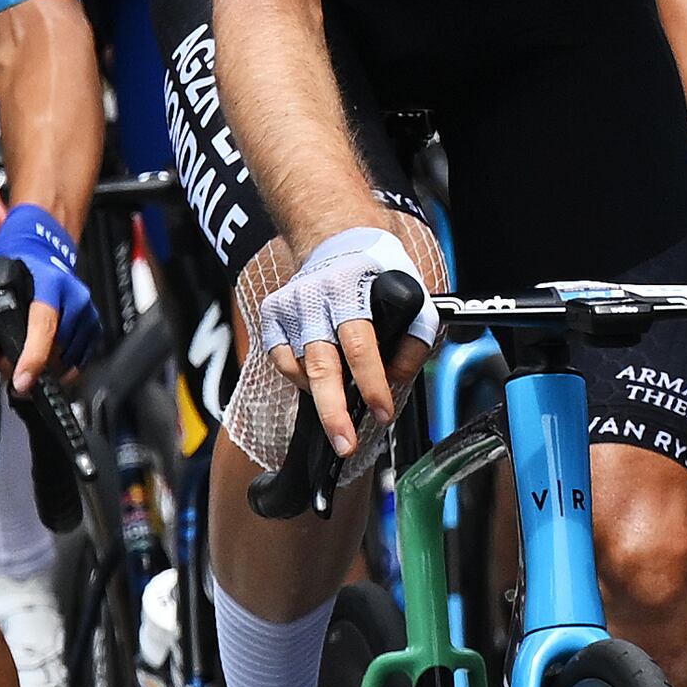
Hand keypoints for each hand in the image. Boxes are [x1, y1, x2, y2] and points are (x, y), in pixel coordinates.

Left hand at [0, 205, 92, 392]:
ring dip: (47, 368)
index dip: (33, 357)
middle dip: (31, 366)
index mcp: (48, 282)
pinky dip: (64, 367)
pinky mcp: (94, 323)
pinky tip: (47, 361)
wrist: (40, 252)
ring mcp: (86, 310)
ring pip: (68, 358)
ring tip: (27, 359)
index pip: (44, 324)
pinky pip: (82, 358)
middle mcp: (72, 296)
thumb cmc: (11, 269)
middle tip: (11, 368)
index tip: (22, 380)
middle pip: (56, 348)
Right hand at [258, 220, 430, 454]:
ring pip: (299, 368)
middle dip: (333, 411)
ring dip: (322, 395)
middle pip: (321, 365)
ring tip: (340, 406)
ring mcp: (289, 306)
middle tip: (343, 444)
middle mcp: (315, 296)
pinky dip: (300, 376)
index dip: (372, 384)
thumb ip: (414, 340)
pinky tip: (319, 375)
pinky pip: (282, 361)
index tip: (381, 413)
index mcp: (352, 288)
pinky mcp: (272, 314)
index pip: (360, 345)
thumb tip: (396, 378)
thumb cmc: (378, 276)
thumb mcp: (413, 297)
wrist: (337, 242)